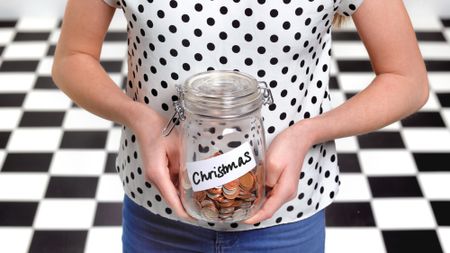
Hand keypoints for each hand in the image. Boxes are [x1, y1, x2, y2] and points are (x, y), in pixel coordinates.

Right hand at [128, 103, 195, 221]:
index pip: (173, 201)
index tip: (198, 219)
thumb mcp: (179, 146)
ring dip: (185, 196)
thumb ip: (186, 165)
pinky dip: (181, 187)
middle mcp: (154, 178)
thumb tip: (196, 180)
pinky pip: (170, 183)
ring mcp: (154, 175)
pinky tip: (195, 185)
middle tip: (207, 209)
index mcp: (157, 174)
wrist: (142, 121)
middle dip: (188, 206)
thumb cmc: (160, 129)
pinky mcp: (157, 171)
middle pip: (173, 199)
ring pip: (172, 191)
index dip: (185, 212)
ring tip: (205, 199)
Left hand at [242, 121, 314, 224]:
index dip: (254, 217)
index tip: (242, 219)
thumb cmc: (287, 148)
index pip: (268, 211)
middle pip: (268, 208)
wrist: (299, 137)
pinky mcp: (281, 183)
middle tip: (235, 210)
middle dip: (253, 212)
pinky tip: (249, 192)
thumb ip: (265, 180)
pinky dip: (259, 195)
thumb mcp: (272, 163)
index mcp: (285, 191)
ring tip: (239, 203)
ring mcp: (285, 189)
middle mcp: (286, 193)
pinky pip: (269, 194)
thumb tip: (258, 191)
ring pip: (268, 201)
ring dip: (255, 204)